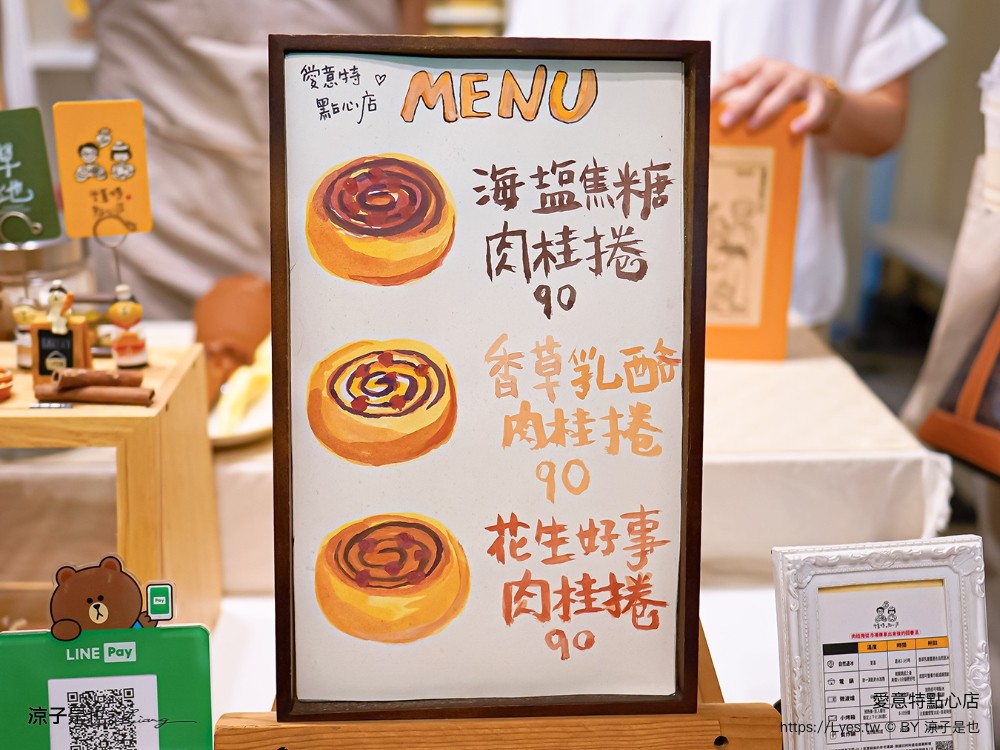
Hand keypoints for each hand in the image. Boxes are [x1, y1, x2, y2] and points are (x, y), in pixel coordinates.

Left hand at [711, 57, 842, 134]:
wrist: (821, 100)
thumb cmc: (780, 99)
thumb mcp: (760, 96)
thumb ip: (740, 103)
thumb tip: (710, 124)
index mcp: (761, 69)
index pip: (738, 74)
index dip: (722, 87)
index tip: (707, 102)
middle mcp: (781, 70)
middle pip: (760, 84)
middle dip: (742, 103)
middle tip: (725, 121)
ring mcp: (802, 81)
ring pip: (785, 92)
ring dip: (768, 109)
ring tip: (753, 126)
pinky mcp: (821, 96)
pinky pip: (815, 107)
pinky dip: (806, 118)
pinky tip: (795, 130)